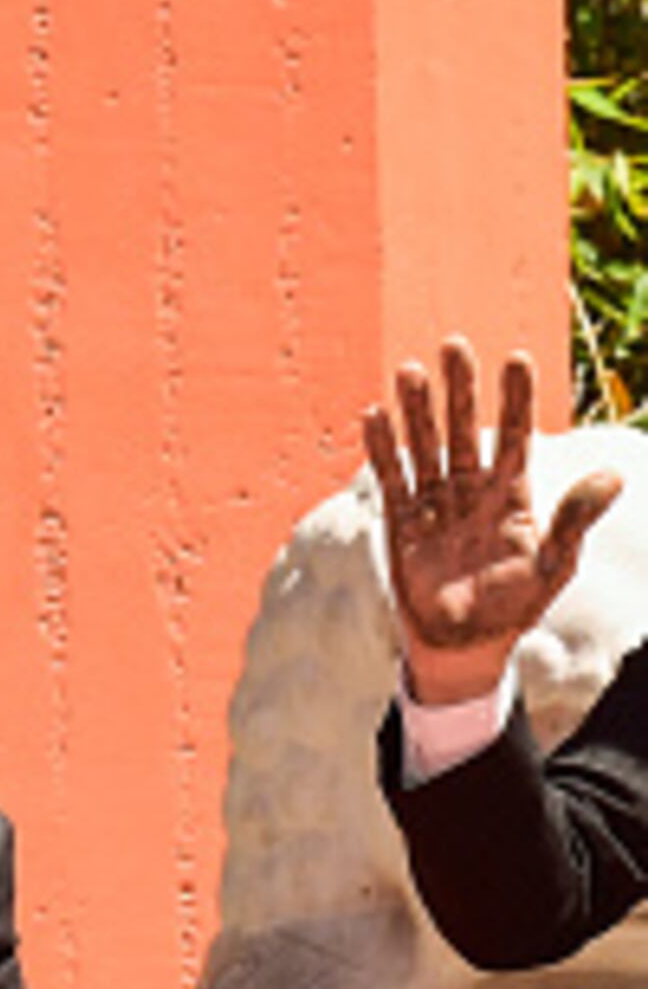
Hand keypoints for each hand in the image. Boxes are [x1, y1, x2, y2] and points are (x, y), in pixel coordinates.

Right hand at [363, 336, 618, 705]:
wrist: (465, 642)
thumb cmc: (516, 604)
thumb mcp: (554, 563)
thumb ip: (574, 518)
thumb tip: (614, 477)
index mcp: (513, 496)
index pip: (514, 437)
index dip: (515, 400)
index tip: (517, 359)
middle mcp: (473, 491)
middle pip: (464, 430)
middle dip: (460, 389)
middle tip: (455, 345)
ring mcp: (436, 505)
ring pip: (426, 448)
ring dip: (417, 411)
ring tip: (410, 371)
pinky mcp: (403, 523)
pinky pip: (393, 480)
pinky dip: (382, 451)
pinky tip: (374, 416)